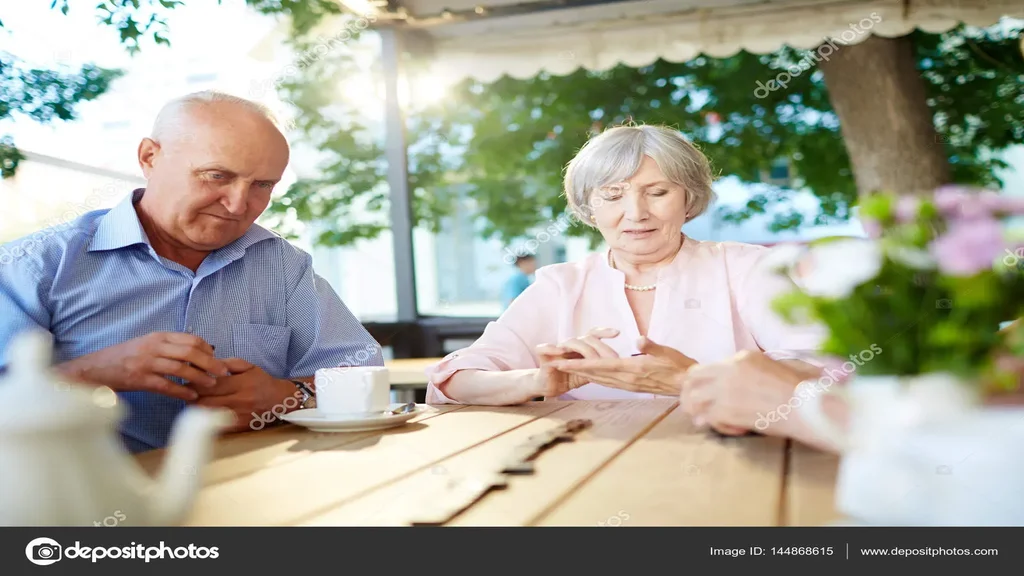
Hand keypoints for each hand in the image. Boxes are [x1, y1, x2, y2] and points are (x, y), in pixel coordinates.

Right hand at [56, 332, 229, 401]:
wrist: (93, 369)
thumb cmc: (123, 358)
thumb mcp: (146, 345)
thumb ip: (168, 347)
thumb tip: (196, 352)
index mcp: (157, 337)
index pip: (191, 339)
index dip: (208, 350)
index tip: (218, 359)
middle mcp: (153, 347)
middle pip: (191, 352)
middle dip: (211, 363)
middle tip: (223, 372)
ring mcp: (146, 363)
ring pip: (181, 369)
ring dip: (200, 377)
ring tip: (211, 384)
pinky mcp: (140, 379)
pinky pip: (167, 386)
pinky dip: (182, 392)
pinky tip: (192, 397)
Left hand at [188, 358, 297, 432]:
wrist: (279, 401)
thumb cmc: (261, 382)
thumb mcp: (248, 366)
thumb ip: (228, 363)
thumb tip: (207, 364)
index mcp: (241, 384)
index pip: (210, 385)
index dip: (194, 384)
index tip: (188, 381)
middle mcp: (240, 401)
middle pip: (205, 401)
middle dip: (192, 397)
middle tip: (186, 393)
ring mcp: (239, 416)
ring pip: (208, 415)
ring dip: (196, 409)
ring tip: (193, 403)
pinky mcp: (238, 427)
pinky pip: (215, 426)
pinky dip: (206, 420)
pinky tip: (203, 414)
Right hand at [531, 327, 619, 396]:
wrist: (550, 386)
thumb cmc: (571, 376)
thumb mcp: (589, 373)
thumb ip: (601, 366)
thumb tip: (622, 366)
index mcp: (582, 346)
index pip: (593, 334)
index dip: (604, 331)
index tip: (617, 333)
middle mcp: (570, 344)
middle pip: (586, 339)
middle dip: (601, 348)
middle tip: (613, 359)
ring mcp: (557, 349)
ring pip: (570, 342)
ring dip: (583, 350)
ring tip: (594, 360)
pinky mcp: (543, 356)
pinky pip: (544, 348)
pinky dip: (552, 348)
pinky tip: (560, 351)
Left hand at [549, 336, 696, 395]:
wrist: (688, 385)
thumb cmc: (680, 365)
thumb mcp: (667, 352)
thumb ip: (651, 346)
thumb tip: (639, 339)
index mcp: (632, 369)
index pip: (600, 366)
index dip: (579, 364)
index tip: (562, 362)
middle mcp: (627, 379)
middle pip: (594, 374)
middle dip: (573, 370)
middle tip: (553, 365)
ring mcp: (629, 385)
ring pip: (599, 379)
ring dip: (581, 374)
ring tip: (566, 369)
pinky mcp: (632, 387)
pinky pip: (608, 383)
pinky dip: (594, 378)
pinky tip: (589, 376)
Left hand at [679, 350, 810, 436]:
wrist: (807, 406)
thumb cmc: (799, 390)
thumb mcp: (773, 368)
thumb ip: (750, 371)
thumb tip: (736, 383)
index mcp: (742, 357)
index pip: (706, 367)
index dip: (702, 383)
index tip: (705, 394)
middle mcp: (729, 370)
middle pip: (691, 379)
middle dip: (689, 394)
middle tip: (695, 409)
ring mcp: (726, 389)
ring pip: (693, 399)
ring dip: (698, 412)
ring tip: (706, 421)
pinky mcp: (727, 409)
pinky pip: (709, 419)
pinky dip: (719, 426)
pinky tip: (734, 430)